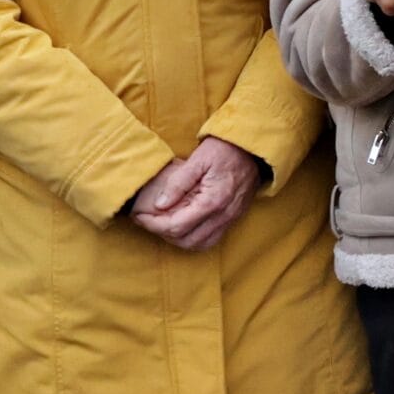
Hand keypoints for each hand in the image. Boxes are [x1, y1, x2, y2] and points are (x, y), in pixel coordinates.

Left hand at [131, 137, 261, 251]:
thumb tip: (159, 205)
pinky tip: (185, 226)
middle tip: (148, 221)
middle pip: (186, 240)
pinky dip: (194, 238)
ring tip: (164, 224)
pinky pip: (212, 239)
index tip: (139, 216)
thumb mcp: (198, 160)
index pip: (176, 226)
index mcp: (213, 201)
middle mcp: (223, 215)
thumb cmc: (226, 149)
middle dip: (162, 234)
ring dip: (178, 239)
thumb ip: (178, 183)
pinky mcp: (234, 218)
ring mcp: (231, 218)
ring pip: (199, 244)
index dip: (152, 224)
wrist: (254, 148)